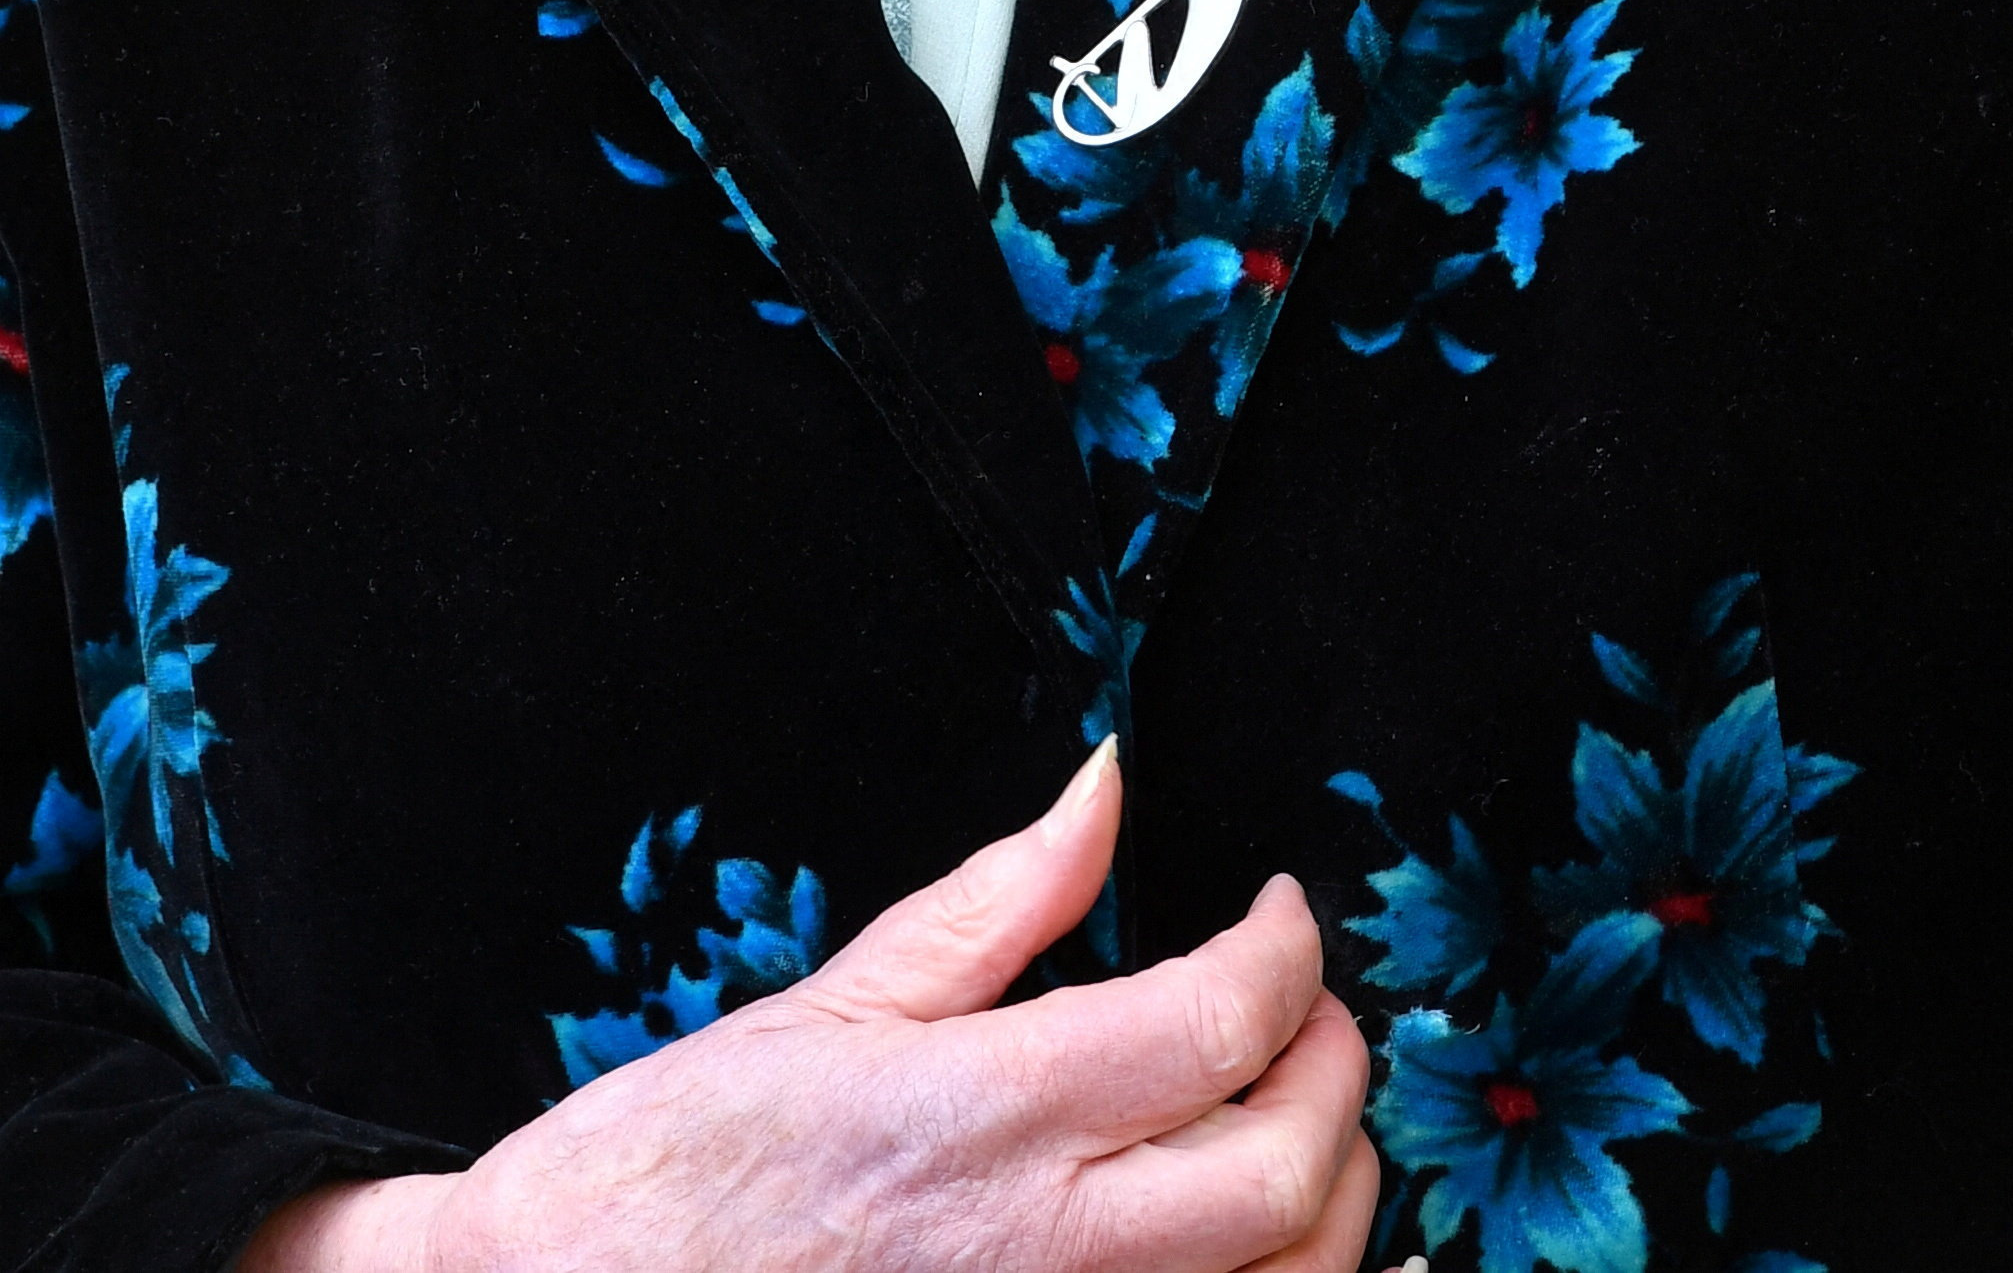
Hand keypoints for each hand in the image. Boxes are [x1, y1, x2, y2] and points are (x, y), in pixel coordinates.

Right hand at [241, 742, 1380, 1272]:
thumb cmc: (675, 1173)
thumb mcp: (827, 1009)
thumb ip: (997, 905)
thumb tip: (1106, 788)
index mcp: (991, 1118)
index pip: (1219, 1020)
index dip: (1286, 952)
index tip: (1280, 914)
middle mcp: (1049, 1254)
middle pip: (1288, 1171)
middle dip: (1336, 1072)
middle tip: (1316, 1012)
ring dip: (1337, 1203)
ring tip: (1304, 1126)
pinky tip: (1269, 1252)